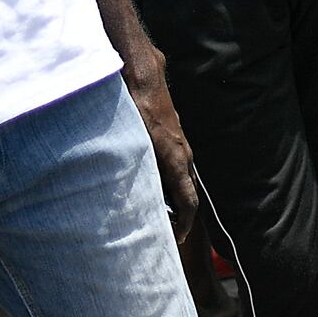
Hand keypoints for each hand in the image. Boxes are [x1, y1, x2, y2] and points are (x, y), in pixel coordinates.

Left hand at [124, 62, 200, 234]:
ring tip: (155, 210)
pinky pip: (174, 163)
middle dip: (179, 214)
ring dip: (172, 195)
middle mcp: (184, 154)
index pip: (189, 202)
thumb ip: (134, 171)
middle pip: (188, 192)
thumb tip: (128, 199)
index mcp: (177, 161)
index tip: (175, 240)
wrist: (143, 77)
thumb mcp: (133, 145)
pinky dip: (166, 178)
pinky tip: (147, 179)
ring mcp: (180, 143)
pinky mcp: (171, 134)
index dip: (184, 224)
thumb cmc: (137, 109)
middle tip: (164, 232)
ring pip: (181, 177)